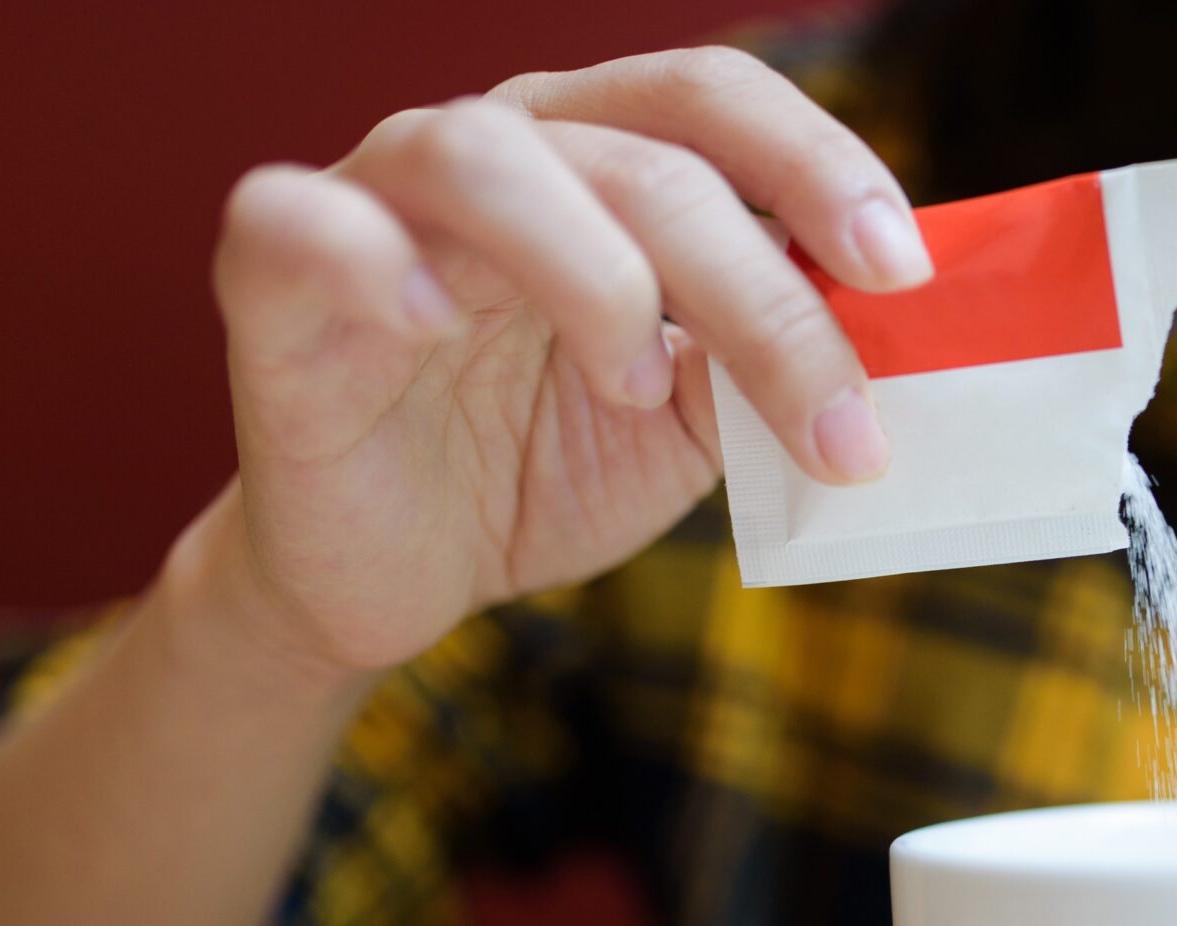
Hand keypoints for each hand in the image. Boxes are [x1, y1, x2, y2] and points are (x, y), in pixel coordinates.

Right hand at [199, 47, 928, 678]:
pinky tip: (427, 323)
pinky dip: (368, 258)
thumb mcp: (692, 423)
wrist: (398, 571)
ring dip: (596, 276)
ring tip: (635, 388)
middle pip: (642, 159)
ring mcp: (377, 200)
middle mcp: (498, 150)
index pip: (715, 104)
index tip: (904, 273)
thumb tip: (888, 344)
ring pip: (486, 160)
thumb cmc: (543, 462)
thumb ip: (765, 367)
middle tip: (837, 421)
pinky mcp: (272, 278)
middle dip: (762, 298)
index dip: (819, 166)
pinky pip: (298, 220)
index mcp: (603, 157)